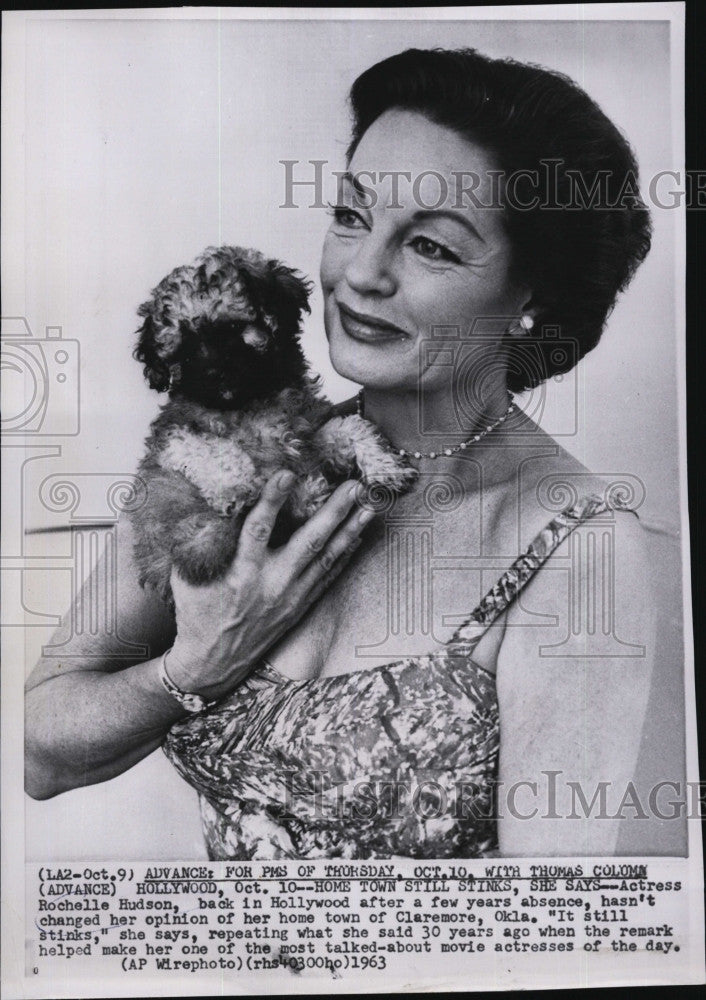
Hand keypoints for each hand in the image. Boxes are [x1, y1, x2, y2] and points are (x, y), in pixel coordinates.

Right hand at [166, 471, 374, 699]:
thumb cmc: (196, 612)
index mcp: (240, 572)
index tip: (287, 474)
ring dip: (350, 530)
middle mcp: (271, 582)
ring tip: (370, 506)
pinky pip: (328, 576)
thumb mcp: (186, 575)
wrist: (212, 661)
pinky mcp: (300, 606)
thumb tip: (209, 500)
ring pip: (326, 558)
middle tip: (356, 486)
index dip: (272, 501)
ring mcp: (290, 596)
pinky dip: (345, 555)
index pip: (258, 529)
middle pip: (308, 541)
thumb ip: (199, 540)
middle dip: (334, 512)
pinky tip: (358, 536)